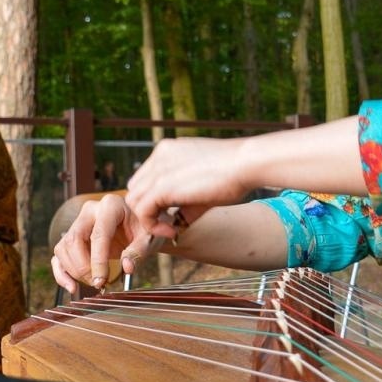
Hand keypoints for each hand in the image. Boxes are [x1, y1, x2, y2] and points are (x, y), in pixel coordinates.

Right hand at [50, 194, 146, 294]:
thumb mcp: (149, 238)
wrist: (140, 226)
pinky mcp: (72, 236)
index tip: (101, 281)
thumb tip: (126, 267)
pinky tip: (72, 287)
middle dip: (83, 267)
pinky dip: (62, 273)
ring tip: (93, 283)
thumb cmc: (145, 230)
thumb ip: (139, 252)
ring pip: (63, 248)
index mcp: (110, 206)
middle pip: (74, 240)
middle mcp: (90, 211)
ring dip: (74, 271)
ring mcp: (78, 223)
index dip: (98, 261)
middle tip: (98, 283)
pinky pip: (59, 255)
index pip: (98, 235)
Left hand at [121, 138, 252, 252]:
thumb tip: (177, 222)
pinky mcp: (162, 185)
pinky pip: (142, 210)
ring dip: (149, 218)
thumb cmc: (234, 173)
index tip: (172, 213)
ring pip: (134, 199)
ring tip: (170, 228)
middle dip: (148, 208)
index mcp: (168, 151)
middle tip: (169, 222)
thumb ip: (185, 200)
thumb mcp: (203, 183)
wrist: (246, 163)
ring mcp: (158, 169)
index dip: (154, 199)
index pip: (146, 177)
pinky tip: (172, 230)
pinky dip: (152, 225)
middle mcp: (159, 155)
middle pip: (136, 188)